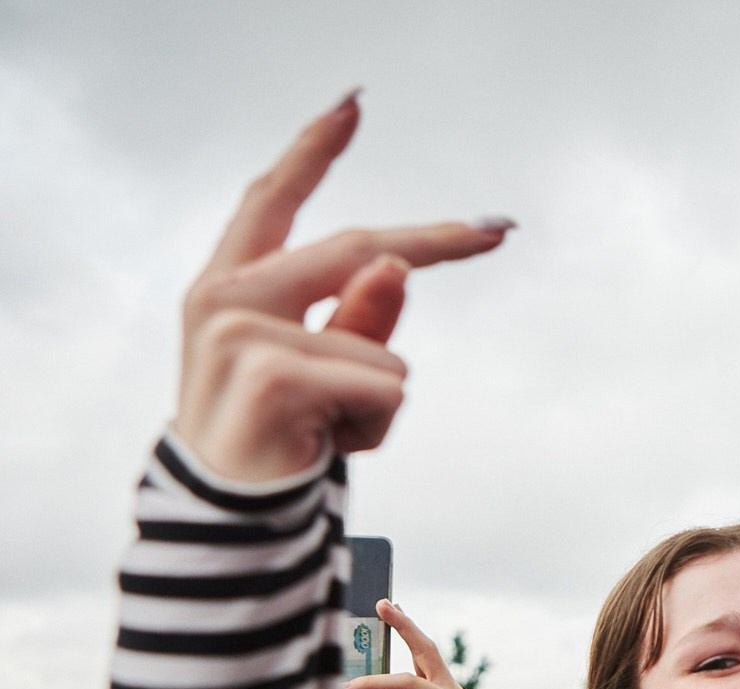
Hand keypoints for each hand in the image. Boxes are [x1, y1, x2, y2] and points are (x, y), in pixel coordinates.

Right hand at [175, 92, 510, 484]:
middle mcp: (225, 296)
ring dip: (381, 401)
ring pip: (383, 348)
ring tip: (328, 431)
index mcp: (231, 283)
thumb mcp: (330, 371)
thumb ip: (360, 316)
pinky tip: (326, 447)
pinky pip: (381, 385)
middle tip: (500, 229)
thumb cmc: (282, 440)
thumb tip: (392, 264)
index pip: (272, 199)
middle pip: (358, 250)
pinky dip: (377, 424)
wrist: (232, 521)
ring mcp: (239, 330)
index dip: (314, 149)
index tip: (353, 104)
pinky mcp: (268, 371)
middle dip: (438, 243)